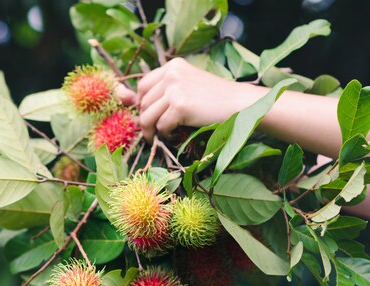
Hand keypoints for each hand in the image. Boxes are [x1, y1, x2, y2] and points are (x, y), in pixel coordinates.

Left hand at [119, 58, 259, 140]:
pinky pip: (161, 126)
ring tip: (161, 136)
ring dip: (152, 130)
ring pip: (147, 116)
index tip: (149, 115)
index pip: (142, 85)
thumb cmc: (215, 98)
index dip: (142, 103)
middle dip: (146, 120)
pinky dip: (166, 134)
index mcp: (172, 66)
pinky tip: (176, 134)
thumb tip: (130, 101)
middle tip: (153, 131)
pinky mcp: (180, 105)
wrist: (240, 104)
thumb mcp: (188, 84)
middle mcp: (171, 74)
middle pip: (143, 103)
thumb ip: (165, 89)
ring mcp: (175, 89)